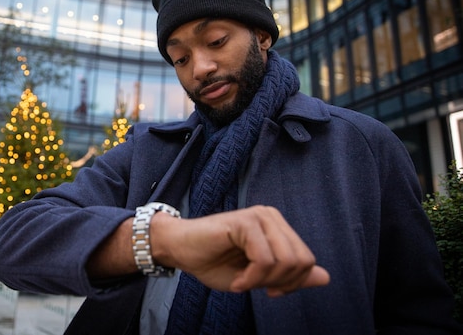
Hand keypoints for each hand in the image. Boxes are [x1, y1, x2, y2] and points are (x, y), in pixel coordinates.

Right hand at [151, 205, 329, 295]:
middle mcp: (271, 217)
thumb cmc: (213, 262)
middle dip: (281, 283)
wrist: (180, 250)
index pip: (307, 259)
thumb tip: (326, 277)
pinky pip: (264, 259)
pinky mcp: (245, 222)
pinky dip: (252, 278)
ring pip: (285, 260)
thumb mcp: (258, 276)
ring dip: (263, 282)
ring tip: (242, 282)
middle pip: (302, 260)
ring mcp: (259, 216)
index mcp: (277, 227)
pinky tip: (237, 281)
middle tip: (253, 286)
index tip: (268, 289)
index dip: (292, 283)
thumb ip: (290, 275)